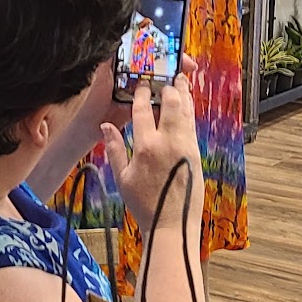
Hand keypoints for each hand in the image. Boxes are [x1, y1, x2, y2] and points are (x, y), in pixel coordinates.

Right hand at [101, 71, 203, 240]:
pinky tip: (186, 103)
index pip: (143, 110)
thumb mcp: (122, 178)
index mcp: (146, 147)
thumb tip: (106, 126)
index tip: (141, 84)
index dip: (142, 93)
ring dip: (183, 93)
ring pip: (186, 111)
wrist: (172, 224)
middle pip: (171, 103)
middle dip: (168, 87)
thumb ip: (114, 149)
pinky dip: (189, 110)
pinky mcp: (196, 152)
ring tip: (180, 80)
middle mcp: (168, 142)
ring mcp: (185, 146)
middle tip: (164, 77)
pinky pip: (192, 124)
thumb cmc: (144, 204)